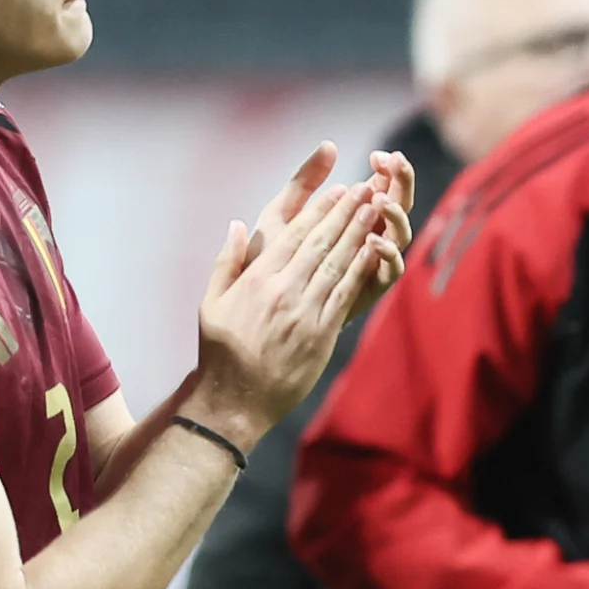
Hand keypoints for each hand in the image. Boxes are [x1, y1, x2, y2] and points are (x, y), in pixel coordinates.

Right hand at [193, 143, 401, 443]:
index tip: (338, 190)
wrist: (235, 399)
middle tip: (367, 189)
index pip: (295, 236)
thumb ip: (227, 261)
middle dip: (347, 214)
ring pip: (338, 265)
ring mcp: (305, 312)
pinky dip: (362, 271)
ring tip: (377, 210)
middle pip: (322, 244)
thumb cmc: (220, 350)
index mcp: (257, 279)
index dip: (320, 211)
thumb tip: (239, 225)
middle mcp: (284, 290)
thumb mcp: (211, 302)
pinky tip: (375, 251)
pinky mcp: (322, 334)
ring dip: (360, 234)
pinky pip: (345, 295)